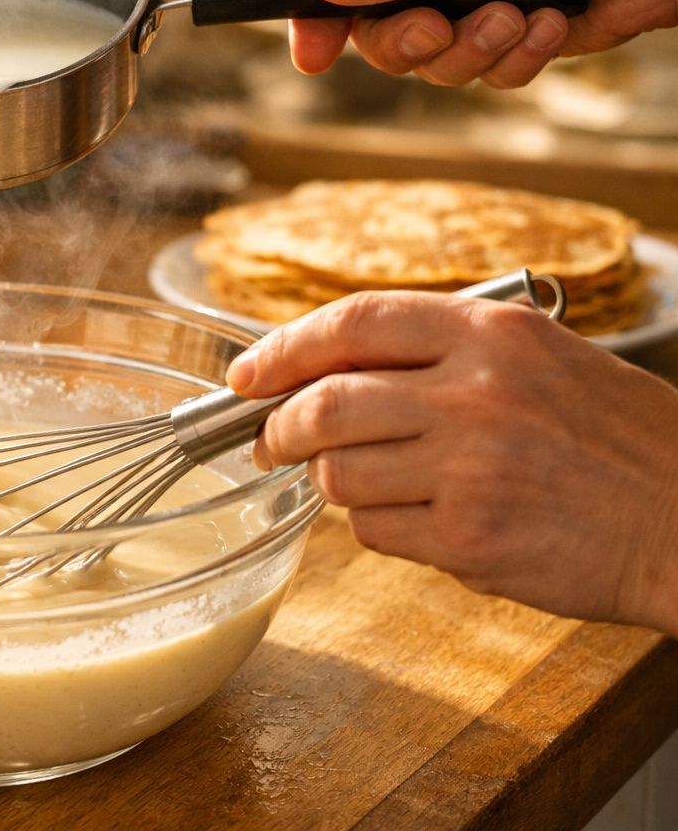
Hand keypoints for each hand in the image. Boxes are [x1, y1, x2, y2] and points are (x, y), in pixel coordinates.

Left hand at [225, 291, 677, 635]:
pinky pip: (376, 532)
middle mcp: (475, 394)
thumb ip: (441, 356)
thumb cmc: (614, 438)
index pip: (352, 322)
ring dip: (334, 482)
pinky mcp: (470, 538)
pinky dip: (380, 528)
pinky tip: (426, 520)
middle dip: (277, 429)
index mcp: (490, 334)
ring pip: (338, 475)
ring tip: (373, 481)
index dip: (283, 348)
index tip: (245, 374)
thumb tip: (326, 371)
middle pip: (324, 405)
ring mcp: (470, 469)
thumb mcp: (539, 359)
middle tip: (269, 443)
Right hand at [289, 0, 677, 86]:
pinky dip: (519, 57)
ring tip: (522, 16)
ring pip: (435, 57)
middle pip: (382, 22)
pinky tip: (557, 22)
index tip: (312, 53)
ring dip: (476, 49)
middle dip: (410, 40)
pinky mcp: (522, 31)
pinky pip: (488, 71)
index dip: (321, 4)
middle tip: (437, 32)